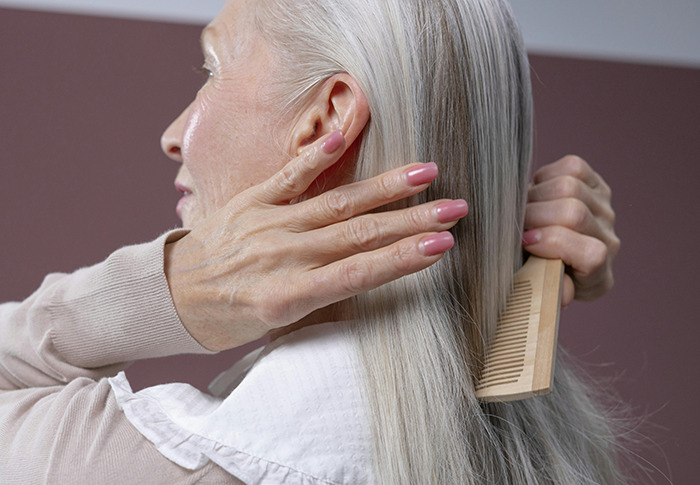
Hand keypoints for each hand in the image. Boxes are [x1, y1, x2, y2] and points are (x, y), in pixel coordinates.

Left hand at [164, 132, 467, 350]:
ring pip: (335, 202)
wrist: (172, 297)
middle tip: (455, 208)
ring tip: (425, 173)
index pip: (358, 273)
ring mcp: (266, 224)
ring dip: (383, 188)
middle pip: (358, 234)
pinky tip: (344, 136)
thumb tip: (366, 271)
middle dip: (411, 221)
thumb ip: (320, 295)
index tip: (443, 246)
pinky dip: (317, 156)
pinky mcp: (250, 201)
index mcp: (288, 296)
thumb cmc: (230, 318)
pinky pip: (288, 176)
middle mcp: (282, 256)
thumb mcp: (276, 324)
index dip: (403, 259)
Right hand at [522, 155, 619, 305]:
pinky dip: (545, 177)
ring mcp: (605, 210)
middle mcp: (608, 240)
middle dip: (534, 216)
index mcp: (598, 275)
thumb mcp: (539, 291)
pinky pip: (572, 167)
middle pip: (574, 213)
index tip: (525, 242)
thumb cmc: (539, 274)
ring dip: (535, 196)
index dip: (554, 243)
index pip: (591, 254)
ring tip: (523, 210)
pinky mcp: (595, 184)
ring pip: (569, 186)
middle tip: (516, 224)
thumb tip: (561, 295)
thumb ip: (548, 292)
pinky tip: (536, 194)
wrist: (549, 254)